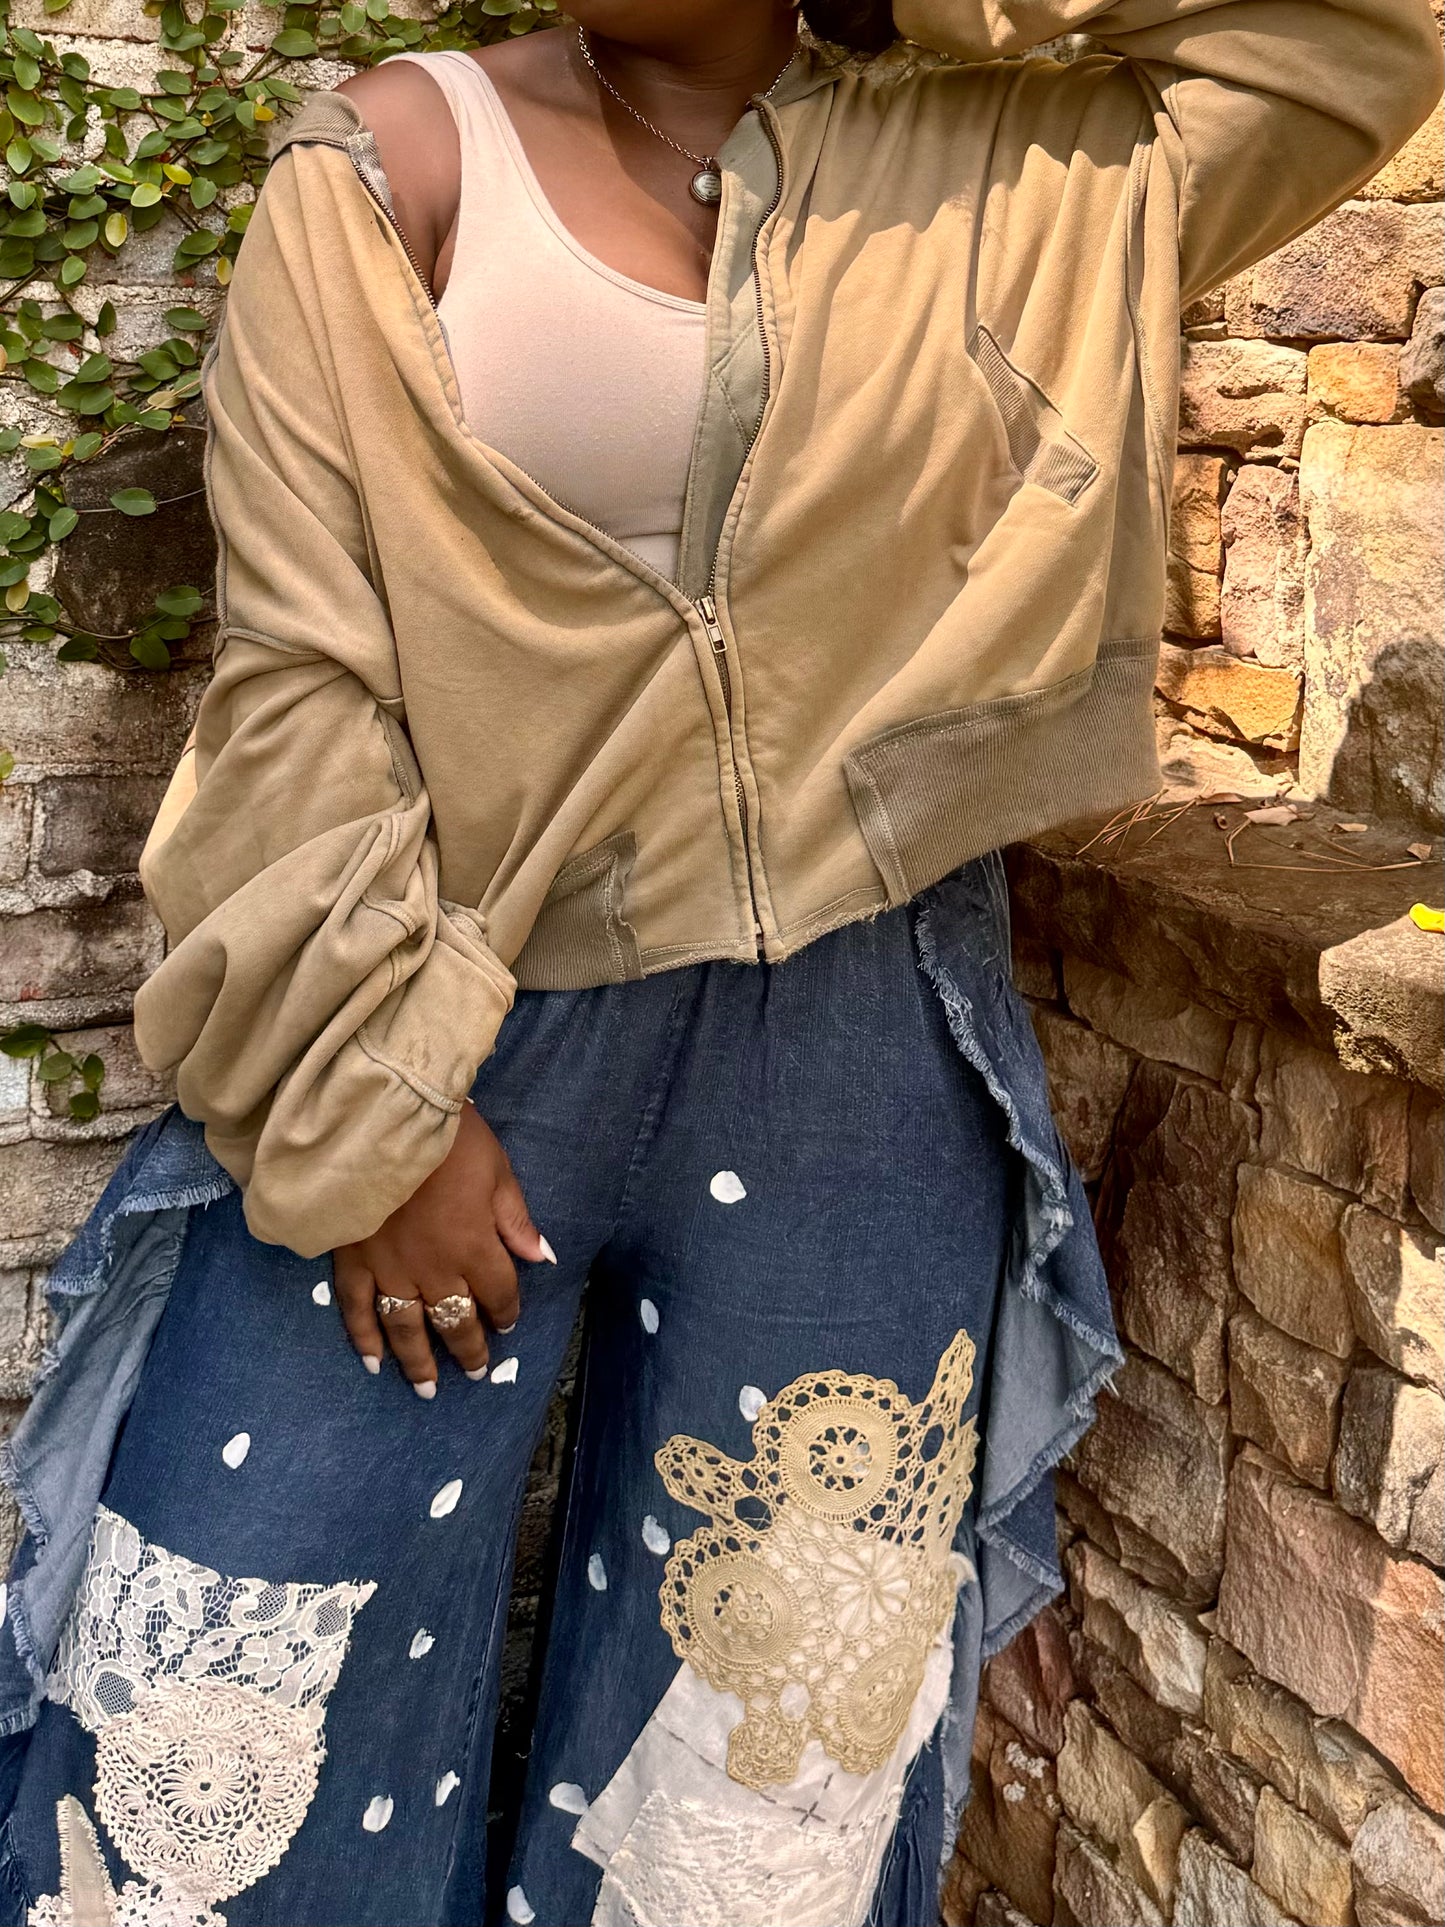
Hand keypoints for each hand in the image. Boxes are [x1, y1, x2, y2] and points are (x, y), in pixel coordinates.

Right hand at [334, 1102, 554, 1395]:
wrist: (382, 1118)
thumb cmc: (448, 1137)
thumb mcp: (497, 1170)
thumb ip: (515, 1219)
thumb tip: (542, 1257)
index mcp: (475, 1247)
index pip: (498, 1294)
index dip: (507, 1311)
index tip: (508, 1322)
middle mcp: (434, 1270)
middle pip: (455, 1321)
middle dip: (469, 1348)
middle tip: (476, 1371)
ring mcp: (389, 1270)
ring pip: (407, 1328)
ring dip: (419, 1362)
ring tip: (428, 1389)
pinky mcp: (352, 1260)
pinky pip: (357, 1310)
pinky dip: (365, 1339)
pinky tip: (374, 1362)